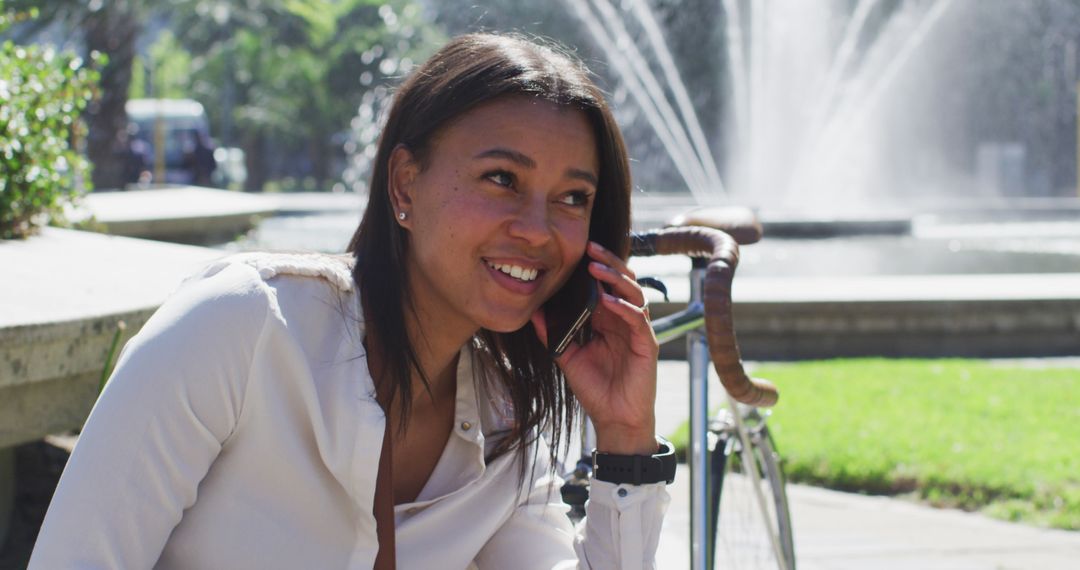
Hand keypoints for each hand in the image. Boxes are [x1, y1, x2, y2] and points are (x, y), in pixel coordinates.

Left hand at [531, 241, 658, 454]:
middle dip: (607, 263)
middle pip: (622, 282)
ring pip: (634, 294)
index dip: (594, 267)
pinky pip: (638, 320)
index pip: (604, 285)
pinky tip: (609, 301)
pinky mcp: (647, 345)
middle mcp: (625, 321)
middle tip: (590, 247)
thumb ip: (552, 335)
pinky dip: (624, 308)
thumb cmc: (595, 389)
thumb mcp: (567, 357)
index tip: (577, 252)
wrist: (615, 419)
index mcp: (608, 320)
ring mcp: (638, 331)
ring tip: (597, 269)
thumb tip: (533, 312)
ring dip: (616, 279)